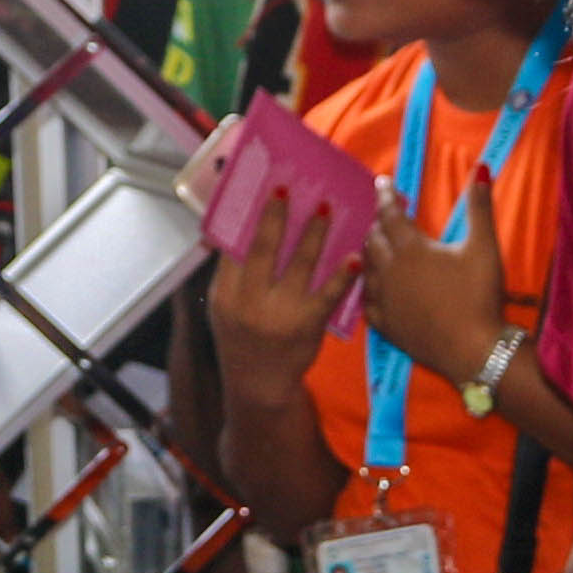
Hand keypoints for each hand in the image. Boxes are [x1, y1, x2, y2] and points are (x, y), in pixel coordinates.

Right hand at [204, 191, 357, 378]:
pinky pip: (328, 295)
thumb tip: (218, 231)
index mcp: (226, 292)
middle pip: (263, 248)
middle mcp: (250, 301)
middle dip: (276, 215)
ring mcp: (281, 313)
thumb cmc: (242, 337)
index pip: (233, 246)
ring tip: (326, 208)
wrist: (260, 384)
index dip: (247, 216)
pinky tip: (355, 256)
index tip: (260, 189)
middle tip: (288, 187)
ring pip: (299, 264)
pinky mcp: (309, 325)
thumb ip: (225, 271)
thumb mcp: (221, 307)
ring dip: (314, 233)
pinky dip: (342, 275)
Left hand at [361, 197, 506, 385]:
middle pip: (373, 238)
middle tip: (387, 216)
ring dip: (371, 251)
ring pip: (366, 267)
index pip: (390, 214)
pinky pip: (367, 300)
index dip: (385, 196)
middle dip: (378, 223)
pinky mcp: (385, 325)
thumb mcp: (484, 247)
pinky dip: (369, 286)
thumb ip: (479, 207)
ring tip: (378, 245)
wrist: (474, 350)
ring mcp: (384, 299)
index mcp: (411, 248)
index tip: (381, 181)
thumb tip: (481, 168)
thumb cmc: (481, 296)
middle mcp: (390, 270)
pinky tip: (374, 284)